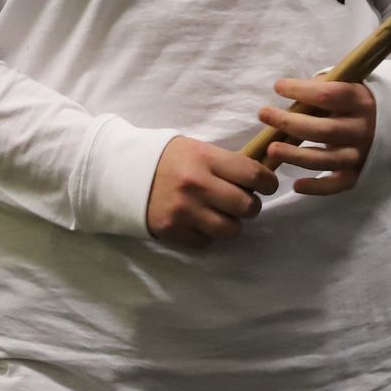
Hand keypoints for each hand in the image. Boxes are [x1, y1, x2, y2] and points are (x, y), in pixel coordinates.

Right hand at [146, 135, 276, 250]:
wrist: (122, 172)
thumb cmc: (168, 158)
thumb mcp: (197, 148)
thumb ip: (226, 162)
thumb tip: (263, 175)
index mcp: (205, 159)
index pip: (253, 174)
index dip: (268, 182)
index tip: (267, 185)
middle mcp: (196, 185)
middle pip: (247, 206)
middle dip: (251, 205)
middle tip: (243, 201)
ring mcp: (184, 211)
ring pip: (230, 229)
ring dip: (231, 223)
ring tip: (221, 213)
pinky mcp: (172, 231)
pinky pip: (206, 242)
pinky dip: (207, 234)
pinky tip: (198, 221)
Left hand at [257, 77, 377, 196]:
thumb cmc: (355, 101)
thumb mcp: (347, 85)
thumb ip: (321, 87)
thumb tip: (287, 91)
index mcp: (361, 101)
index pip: (330, 95)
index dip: (302, 91)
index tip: (278, 87)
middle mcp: (364, 129)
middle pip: (324, 129)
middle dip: (290, 123)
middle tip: (263, 114)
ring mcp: (362, 154)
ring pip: (327, 159)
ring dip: (296, 156)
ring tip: (271, 149)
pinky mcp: (359, 173)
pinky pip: (338, 185)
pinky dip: (317, 187)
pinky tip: (296, 185)